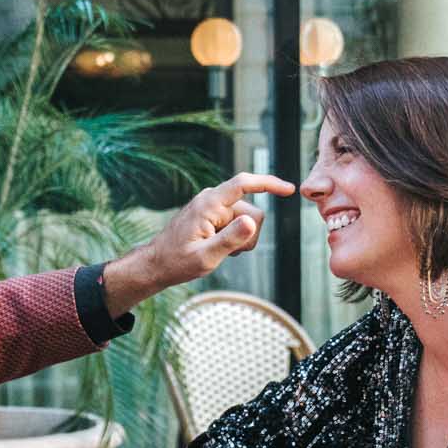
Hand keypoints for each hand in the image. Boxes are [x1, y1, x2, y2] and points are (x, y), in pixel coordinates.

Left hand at [103, 172, 295, 315]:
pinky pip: (238, 224)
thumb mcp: (205, 257)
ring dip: (241, 239)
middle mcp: (212, 200)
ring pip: (248, 221)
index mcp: (209, 204)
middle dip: (249, 234)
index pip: (243, 184)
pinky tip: (218, 247)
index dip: (268, 183)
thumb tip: (252, 222)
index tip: (289, 189)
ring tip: (219, 251)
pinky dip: (235, 238)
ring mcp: (214, 207)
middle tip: (229, 253)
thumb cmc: (177, 262)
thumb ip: (230, 239)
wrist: (158, 263)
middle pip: (253, 212)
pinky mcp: (215, 215)